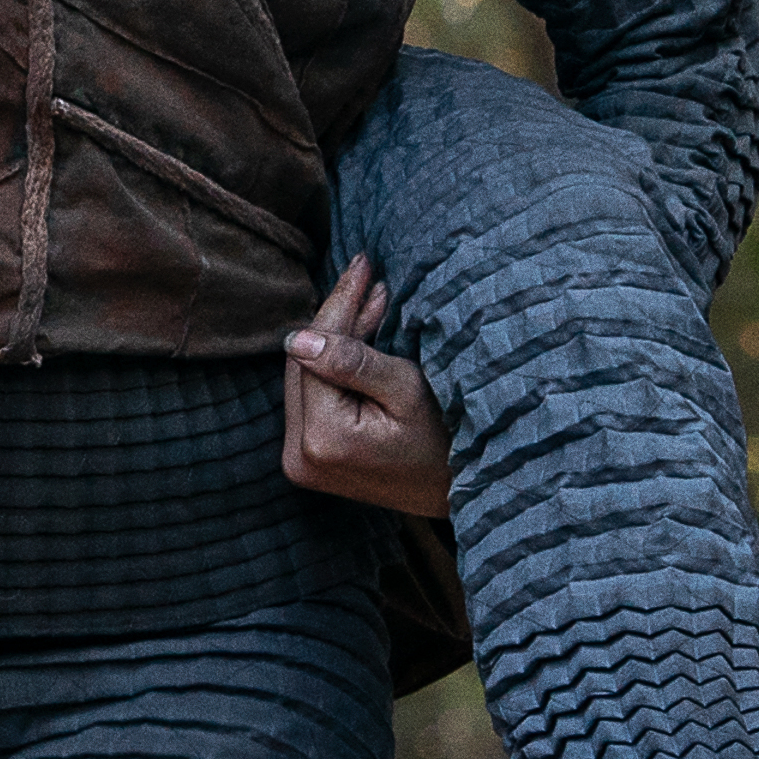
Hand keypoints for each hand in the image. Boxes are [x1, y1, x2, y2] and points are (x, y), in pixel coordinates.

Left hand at [282, 257, 453, 514]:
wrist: (462, 494)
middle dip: (337, 318)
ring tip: (370, 300)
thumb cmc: (447, 441)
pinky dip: (332, 368)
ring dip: (334, 339)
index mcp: (321, 440)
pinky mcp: (308, 461)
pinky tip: (359, 336)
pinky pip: (313, 399)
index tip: (362, 263)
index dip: (339, 304)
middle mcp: (298, 457)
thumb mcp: (408, 391)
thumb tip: (297, 337)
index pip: (315, 352)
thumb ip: (353, 361)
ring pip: (305, 379)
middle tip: (368, 276)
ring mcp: (299, 463)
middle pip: (302, 366)